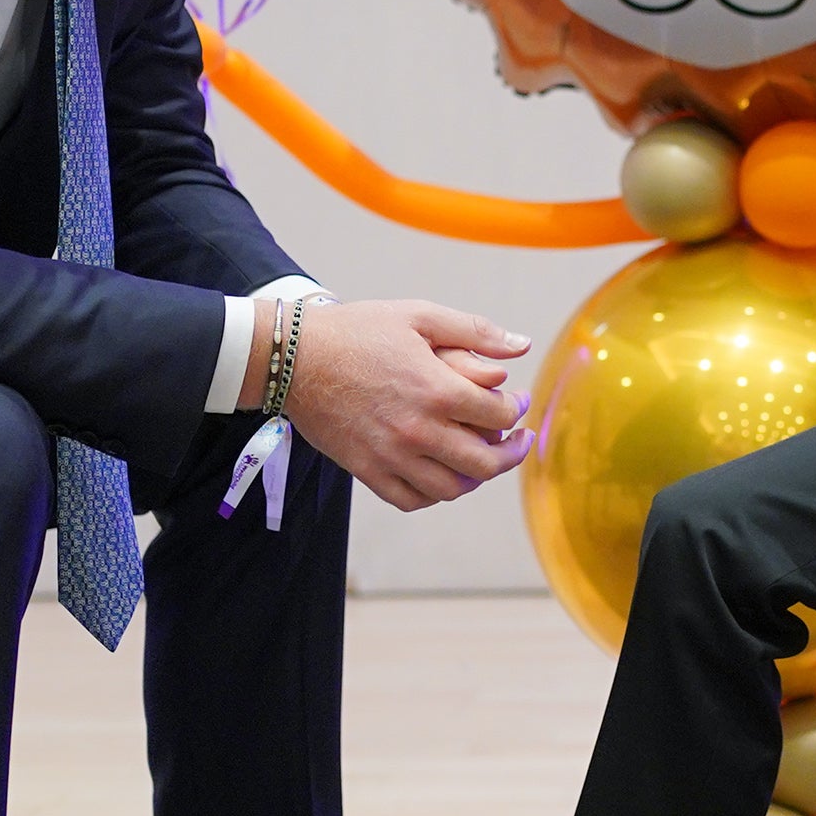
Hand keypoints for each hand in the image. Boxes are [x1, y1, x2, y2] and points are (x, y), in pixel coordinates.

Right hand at [281, 300, 531, 511]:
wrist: (293, 357)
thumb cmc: (357, 331)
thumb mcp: (419, 316)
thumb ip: (475, 331)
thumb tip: (521, 346)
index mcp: (437, 390)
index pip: (499, 414)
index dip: (516, 408)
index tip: (517, 402)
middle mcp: (419, 431)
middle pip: (485, 462)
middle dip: (510, 453)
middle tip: (517, 441)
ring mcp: (392, 456)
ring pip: (451, 488)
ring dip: (475, 477)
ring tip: (480, 460)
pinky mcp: (366, 470)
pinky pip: (411, 499)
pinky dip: (433, 494)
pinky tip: (440, 476)